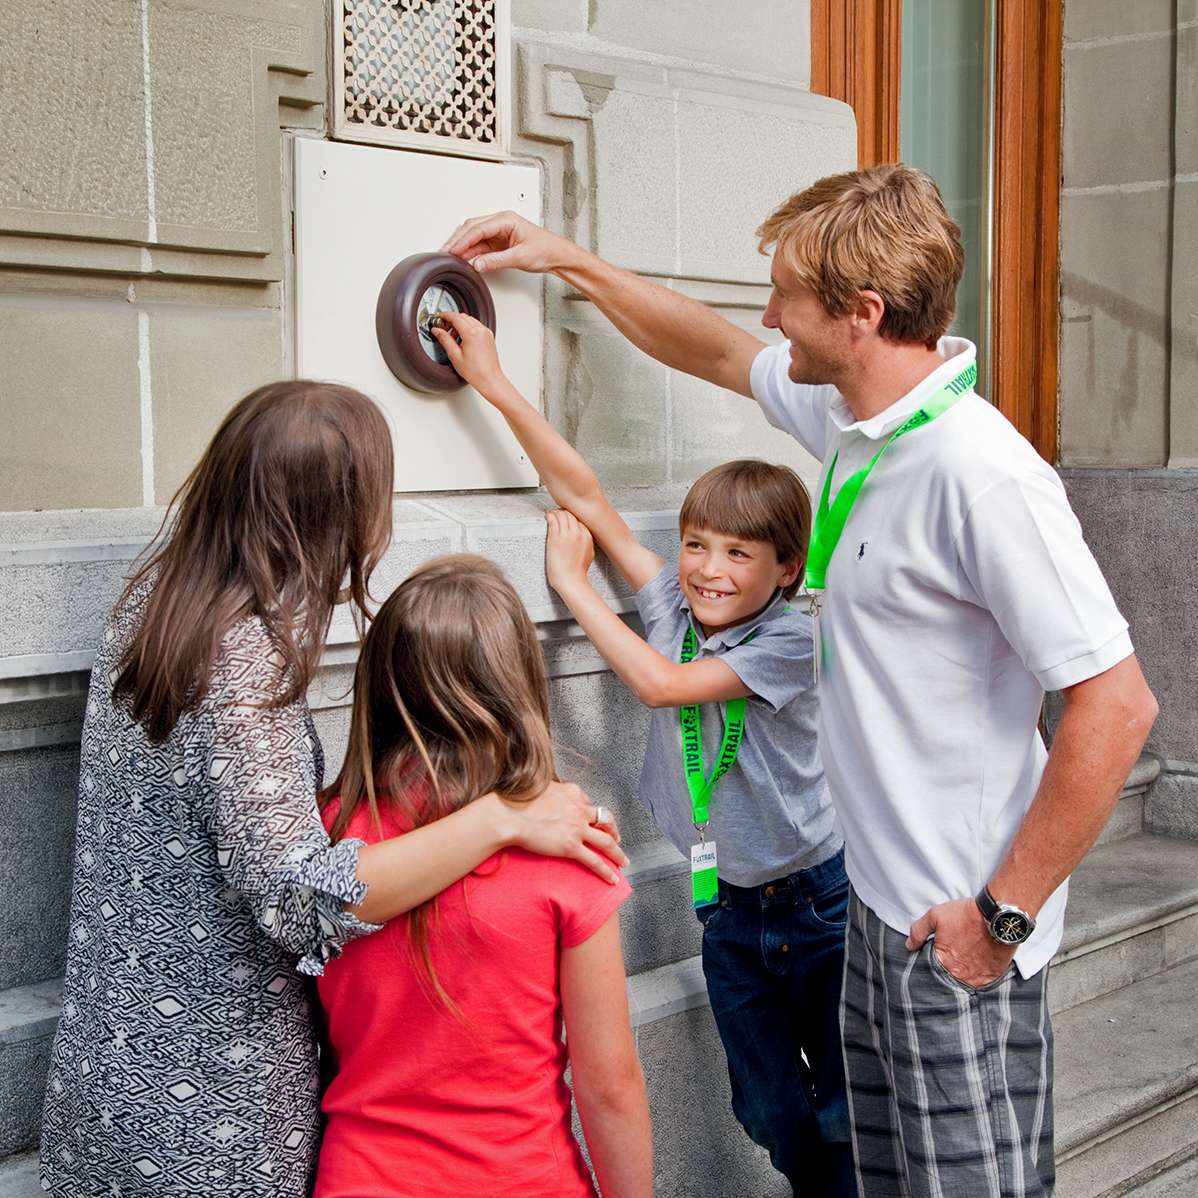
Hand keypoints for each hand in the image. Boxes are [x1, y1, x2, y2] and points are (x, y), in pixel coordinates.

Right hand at [431, 311, 506, 396]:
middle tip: (444, 329)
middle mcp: (481, 330)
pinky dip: (469, 328)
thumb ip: (445, 340)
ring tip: (453, 337)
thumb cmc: (475, 372)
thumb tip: (437, 330)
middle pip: (463, 316)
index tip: (439, 317)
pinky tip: (463, 340)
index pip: (455, 317)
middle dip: (452, 320)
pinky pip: (477, 326)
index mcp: (471, 333)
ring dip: (460, 324)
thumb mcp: (455, 356)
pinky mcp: (489, 337)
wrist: (490, 379)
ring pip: (470, 320)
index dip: (445, 315)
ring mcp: (486, 333)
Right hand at [441, 210, 577, 274]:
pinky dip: (471, 251)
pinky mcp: (499, 242)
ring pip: (474, 236)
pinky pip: (480, 245)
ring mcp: (499, 231)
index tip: (452, 249)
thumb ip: (496, 261)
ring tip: (450, 256)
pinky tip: (464, 259)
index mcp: (505, 219)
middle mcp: (500, 222)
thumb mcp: (520, 257)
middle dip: (457, 240)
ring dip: (462, 246)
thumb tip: (478, 264)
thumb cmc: (545, 249)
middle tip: (445, 252)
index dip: (462, 240)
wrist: (557, 255)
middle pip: (472, 228)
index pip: (478, 228)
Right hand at [508, 780, 626, 882]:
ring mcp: (577, 828)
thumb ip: (552, 792)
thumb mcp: (540, 787)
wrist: (507, 815)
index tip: (595, 821)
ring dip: (617, 852)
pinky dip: (606, 871)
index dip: (594, 814)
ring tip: (623, 861)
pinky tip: (613, 878)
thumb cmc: (516, 802)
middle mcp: (579, 809)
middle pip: (605, 820)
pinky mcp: (571, 846)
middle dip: (613, 831)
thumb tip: (552, 794)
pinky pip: (594, 861)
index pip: (589, 803)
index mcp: (572, 792)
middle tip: (616, 839)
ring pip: (606, 842)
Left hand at [545, 509, 594, 594]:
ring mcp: (566, 535)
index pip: (579, 518)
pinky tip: (547, 515)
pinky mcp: (555, 538)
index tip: (566, 516)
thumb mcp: (589, 553)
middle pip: (571, 514)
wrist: (570, 581)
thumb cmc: (578, 571)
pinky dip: (549, 515)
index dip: (572, 515)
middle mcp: (578, 533)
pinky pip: (552, 520)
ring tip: (551, 513)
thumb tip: (582, 534)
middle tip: (557, 512)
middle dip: (563, 511)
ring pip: (561, 514)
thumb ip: (586, 541)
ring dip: (555, 511)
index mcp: (587, 536)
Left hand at [907, 897, 1016, 986]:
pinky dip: (978, 975)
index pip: (931, 970)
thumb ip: (919, 931)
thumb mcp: (935, 915)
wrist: (998, 916)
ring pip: (965, 982)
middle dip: (947, 970)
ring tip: (965, 961)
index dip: (933, 963)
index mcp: (943, 961)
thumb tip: (909, 946)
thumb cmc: (967, 915)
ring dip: (962, 974)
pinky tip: (977, 965)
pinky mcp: (992, 977)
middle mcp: (959, 974)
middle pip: (948, 977)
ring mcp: (977, 978)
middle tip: (952, 958)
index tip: (937, 956)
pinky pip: (981, 982)